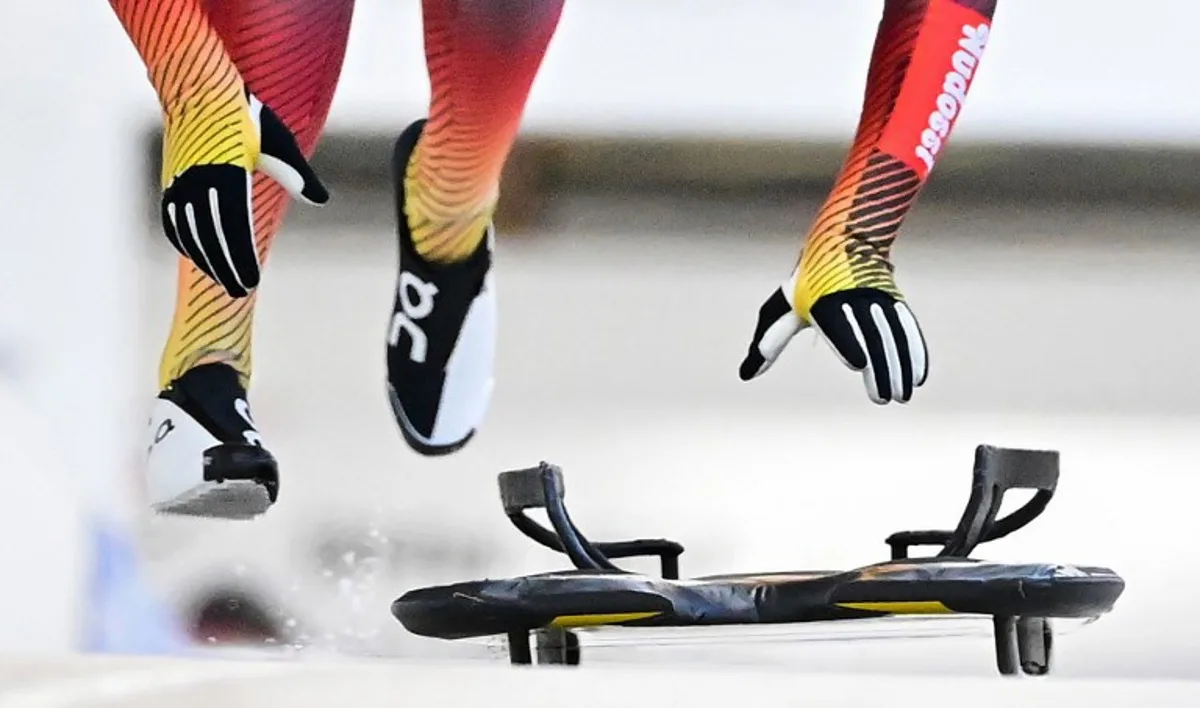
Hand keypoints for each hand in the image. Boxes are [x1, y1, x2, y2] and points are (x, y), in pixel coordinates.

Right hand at [159, 92, 327, 297]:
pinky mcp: (170, 183)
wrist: (198, 91)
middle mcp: (198, 180)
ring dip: (207, 259)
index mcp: (226, 172)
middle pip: (212, 236)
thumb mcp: (278, 142)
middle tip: (242, 291)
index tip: (251, 281)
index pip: (235, 227)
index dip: (242, 257)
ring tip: (225, 281)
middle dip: (226, 267)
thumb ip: (297, 175)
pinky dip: (186, 241)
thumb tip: (321, 199)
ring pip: (192, 232)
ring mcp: (180, 183)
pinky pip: (175, 221)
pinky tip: (198, 257)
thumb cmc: (246, 117)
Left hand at [739, 266, 928, 403]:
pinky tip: (917, 377)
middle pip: (871, 335)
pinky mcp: (895, 301)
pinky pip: (908, 328)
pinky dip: (915, 351)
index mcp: (823, 299)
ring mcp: (878, 297)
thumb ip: (768, 343)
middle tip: (881, 399)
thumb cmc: (806, 284)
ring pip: (893, 334)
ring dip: (900, 366)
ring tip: (900, 397)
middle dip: (880, 367)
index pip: (837, 323)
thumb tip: (745, 374)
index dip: (847, 342)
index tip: (858, 364)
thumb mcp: (782, 309)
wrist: (844, 241)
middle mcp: (854, 297)